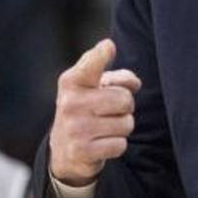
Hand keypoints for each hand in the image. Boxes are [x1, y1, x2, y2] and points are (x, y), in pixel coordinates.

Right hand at [49, 39, 141, 186]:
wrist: (63, 149)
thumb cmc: (86, 109)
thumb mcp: (94, 87)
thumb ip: (117, 78)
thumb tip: (134, 83)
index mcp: (72, 82)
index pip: (91, 65)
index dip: (101, 55)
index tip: (108, 47)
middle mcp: (70, 103)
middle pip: (124, 99)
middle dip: (125, 106)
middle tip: (111, 111)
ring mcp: (75, 128)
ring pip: (126, 124)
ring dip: (122, 127)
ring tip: (105, 127)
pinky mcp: (82, 151)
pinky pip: (120, 145)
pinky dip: (116, 145)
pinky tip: (102, 143)